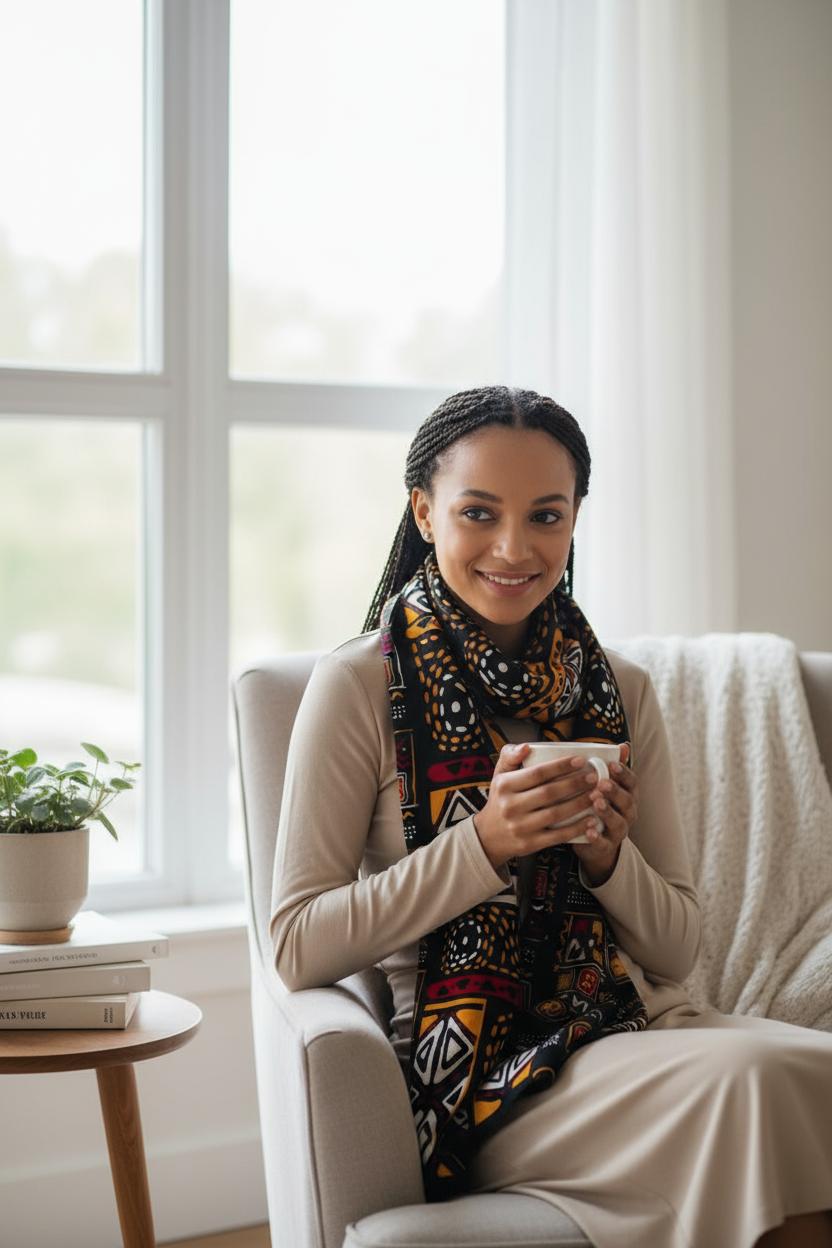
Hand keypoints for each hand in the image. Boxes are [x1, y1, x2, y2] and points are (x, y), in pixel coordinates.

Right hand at [473, 742, 621, 871]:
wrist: (489, 836)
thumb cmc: (501, 799)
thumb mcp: (499, 775)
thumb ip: (510, 756)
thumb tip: (527, 746)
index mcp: (505, 785)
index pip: (537, 773)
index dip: (561, 766)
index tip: (581, 760)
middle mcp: (510, 806)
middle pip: (549, 793)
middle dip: (575, 784)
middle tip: (593, 777)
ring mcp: (520, 827)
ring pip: (556, 814)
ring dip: (579, 804)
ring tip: (597, 795)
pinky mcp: (529, 844)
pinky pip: (557, 836)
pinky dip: (576, 828)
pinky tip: (591, 821)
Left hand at [570, 744, 637, 885]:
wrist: (596, 844)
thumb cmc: (600, 806)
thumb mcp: (607, 787)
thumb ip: (614, 768)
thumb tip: (624, 745)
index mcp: (628, 795)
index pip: (632, 782)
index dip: (623, 773)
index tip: (611, 764)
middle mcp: (628, 813)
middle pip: (627, 801)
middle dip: (615, 791)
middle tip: (601, 783)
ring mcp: (618, 831)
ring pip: (618, 822)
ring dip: (607, 812)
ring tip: (596, 802)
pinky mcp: (605, 846)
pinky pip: (603, 843)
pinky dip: (597, 837)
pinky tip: (588, 830)